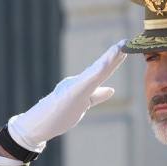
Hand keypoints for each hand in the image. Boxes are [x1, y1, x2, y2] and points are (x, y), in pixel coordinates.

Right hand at [7, 40, 127, 151]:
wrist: (40, 124)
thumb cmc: (60, 113)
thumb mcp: (84, 103)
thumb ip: (97, 96)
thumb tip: (111, 89)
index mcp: (84, 84)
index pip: (103, 70)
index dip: (115, 59)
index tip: (126, 48)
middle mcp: (80, 81)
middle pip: (101, 67)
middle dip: (114, 55)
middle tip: (126, 41)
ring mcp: (76, 87)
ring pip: (96, 71)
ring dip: (107, 59)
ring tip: (119, 49)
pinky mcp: (72, 94)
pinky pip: (86, 82)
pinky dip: (96, 72)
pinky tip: (105, 65)